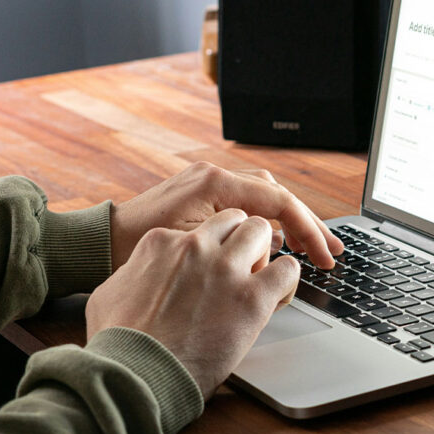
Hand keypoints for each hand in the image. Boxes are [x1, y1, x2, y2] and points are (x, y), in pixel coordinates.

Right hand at [86, 209, 298, 398]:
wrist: (134, 375)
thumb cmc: (119, 343)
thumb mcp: (110, 294)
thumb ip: (134, 274)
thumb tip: (139, 275)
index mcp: (161, 241)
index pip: (201, 228)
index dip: (210, 251)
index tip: (211, 271)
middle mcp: (195, 246)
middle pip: (234, 219)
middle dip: (240, 240)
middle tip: (240, 269)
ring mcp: (224, 268)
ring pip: (261, 231)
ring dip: (264, 253)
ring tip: (258, 280)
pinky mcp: (251, 297)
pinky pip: (287, 268)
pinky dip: (286, 280)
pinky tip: (275, 296)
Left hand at [110, 162, 341, 270]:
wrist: (100, 241)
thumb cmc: (135, 248)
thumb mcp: (189, 249)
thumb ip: (234, 247)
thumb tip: (277, 257)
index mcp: (213, 184)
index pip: (277, 202)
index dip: (307, 231)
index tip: (324, 257)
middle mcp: (213, 176)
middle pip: (277, 195)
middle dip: (308, 224)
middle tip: (332, 251)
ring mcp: (208, 183)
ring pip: (264, 196)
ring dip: (290, 221)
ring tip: (311, 247)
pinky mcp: (202, 196)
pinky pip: (247, 203)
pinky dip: (267, 221)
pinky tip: (278, 242)